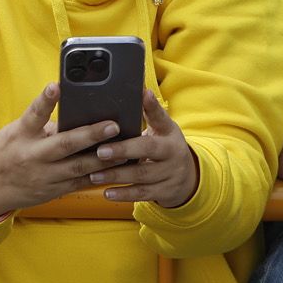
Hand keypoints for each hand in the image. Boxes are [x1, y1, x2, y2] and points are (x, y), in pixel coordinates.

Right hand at [0, 83, 122, 218]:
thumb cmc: (3, 153)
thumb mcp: (16, 133)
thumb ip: (42, 125)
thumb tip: (74, 115)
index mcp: (21, 135)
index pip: (34, 114)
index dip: (45, 100)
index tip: (56, 85)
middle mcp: (33, 156)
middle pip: (64, 144)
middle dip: (90, 135)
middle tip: (112, 124)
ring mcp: (45, 176)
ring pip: (78, 168)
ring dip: (104, 159)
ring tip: (126, 148)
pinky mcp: (53, 191)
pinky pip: (80, 184)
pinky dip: (99, 176)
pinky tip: (117, 169)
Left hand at [87, 89, 199, 207]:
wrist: (187, 179)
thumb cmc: (165, 147)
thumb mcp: (162, 130)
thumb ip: (149, 113)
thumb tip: (138, 87)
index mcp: (170, 133)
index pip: (161, 117)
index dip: (152, 105)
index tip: (143, 93)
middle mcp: (173, 152)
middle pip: (148, 149)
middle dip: (123, 150)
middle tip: (100, 151)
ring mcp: (170, 174)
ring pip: (142, 175)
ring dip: (117, 175)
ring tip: (94, 174)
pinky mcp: (164, 192)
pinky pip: (142, 194)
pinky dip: (124, 194)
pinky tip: (107, 193)